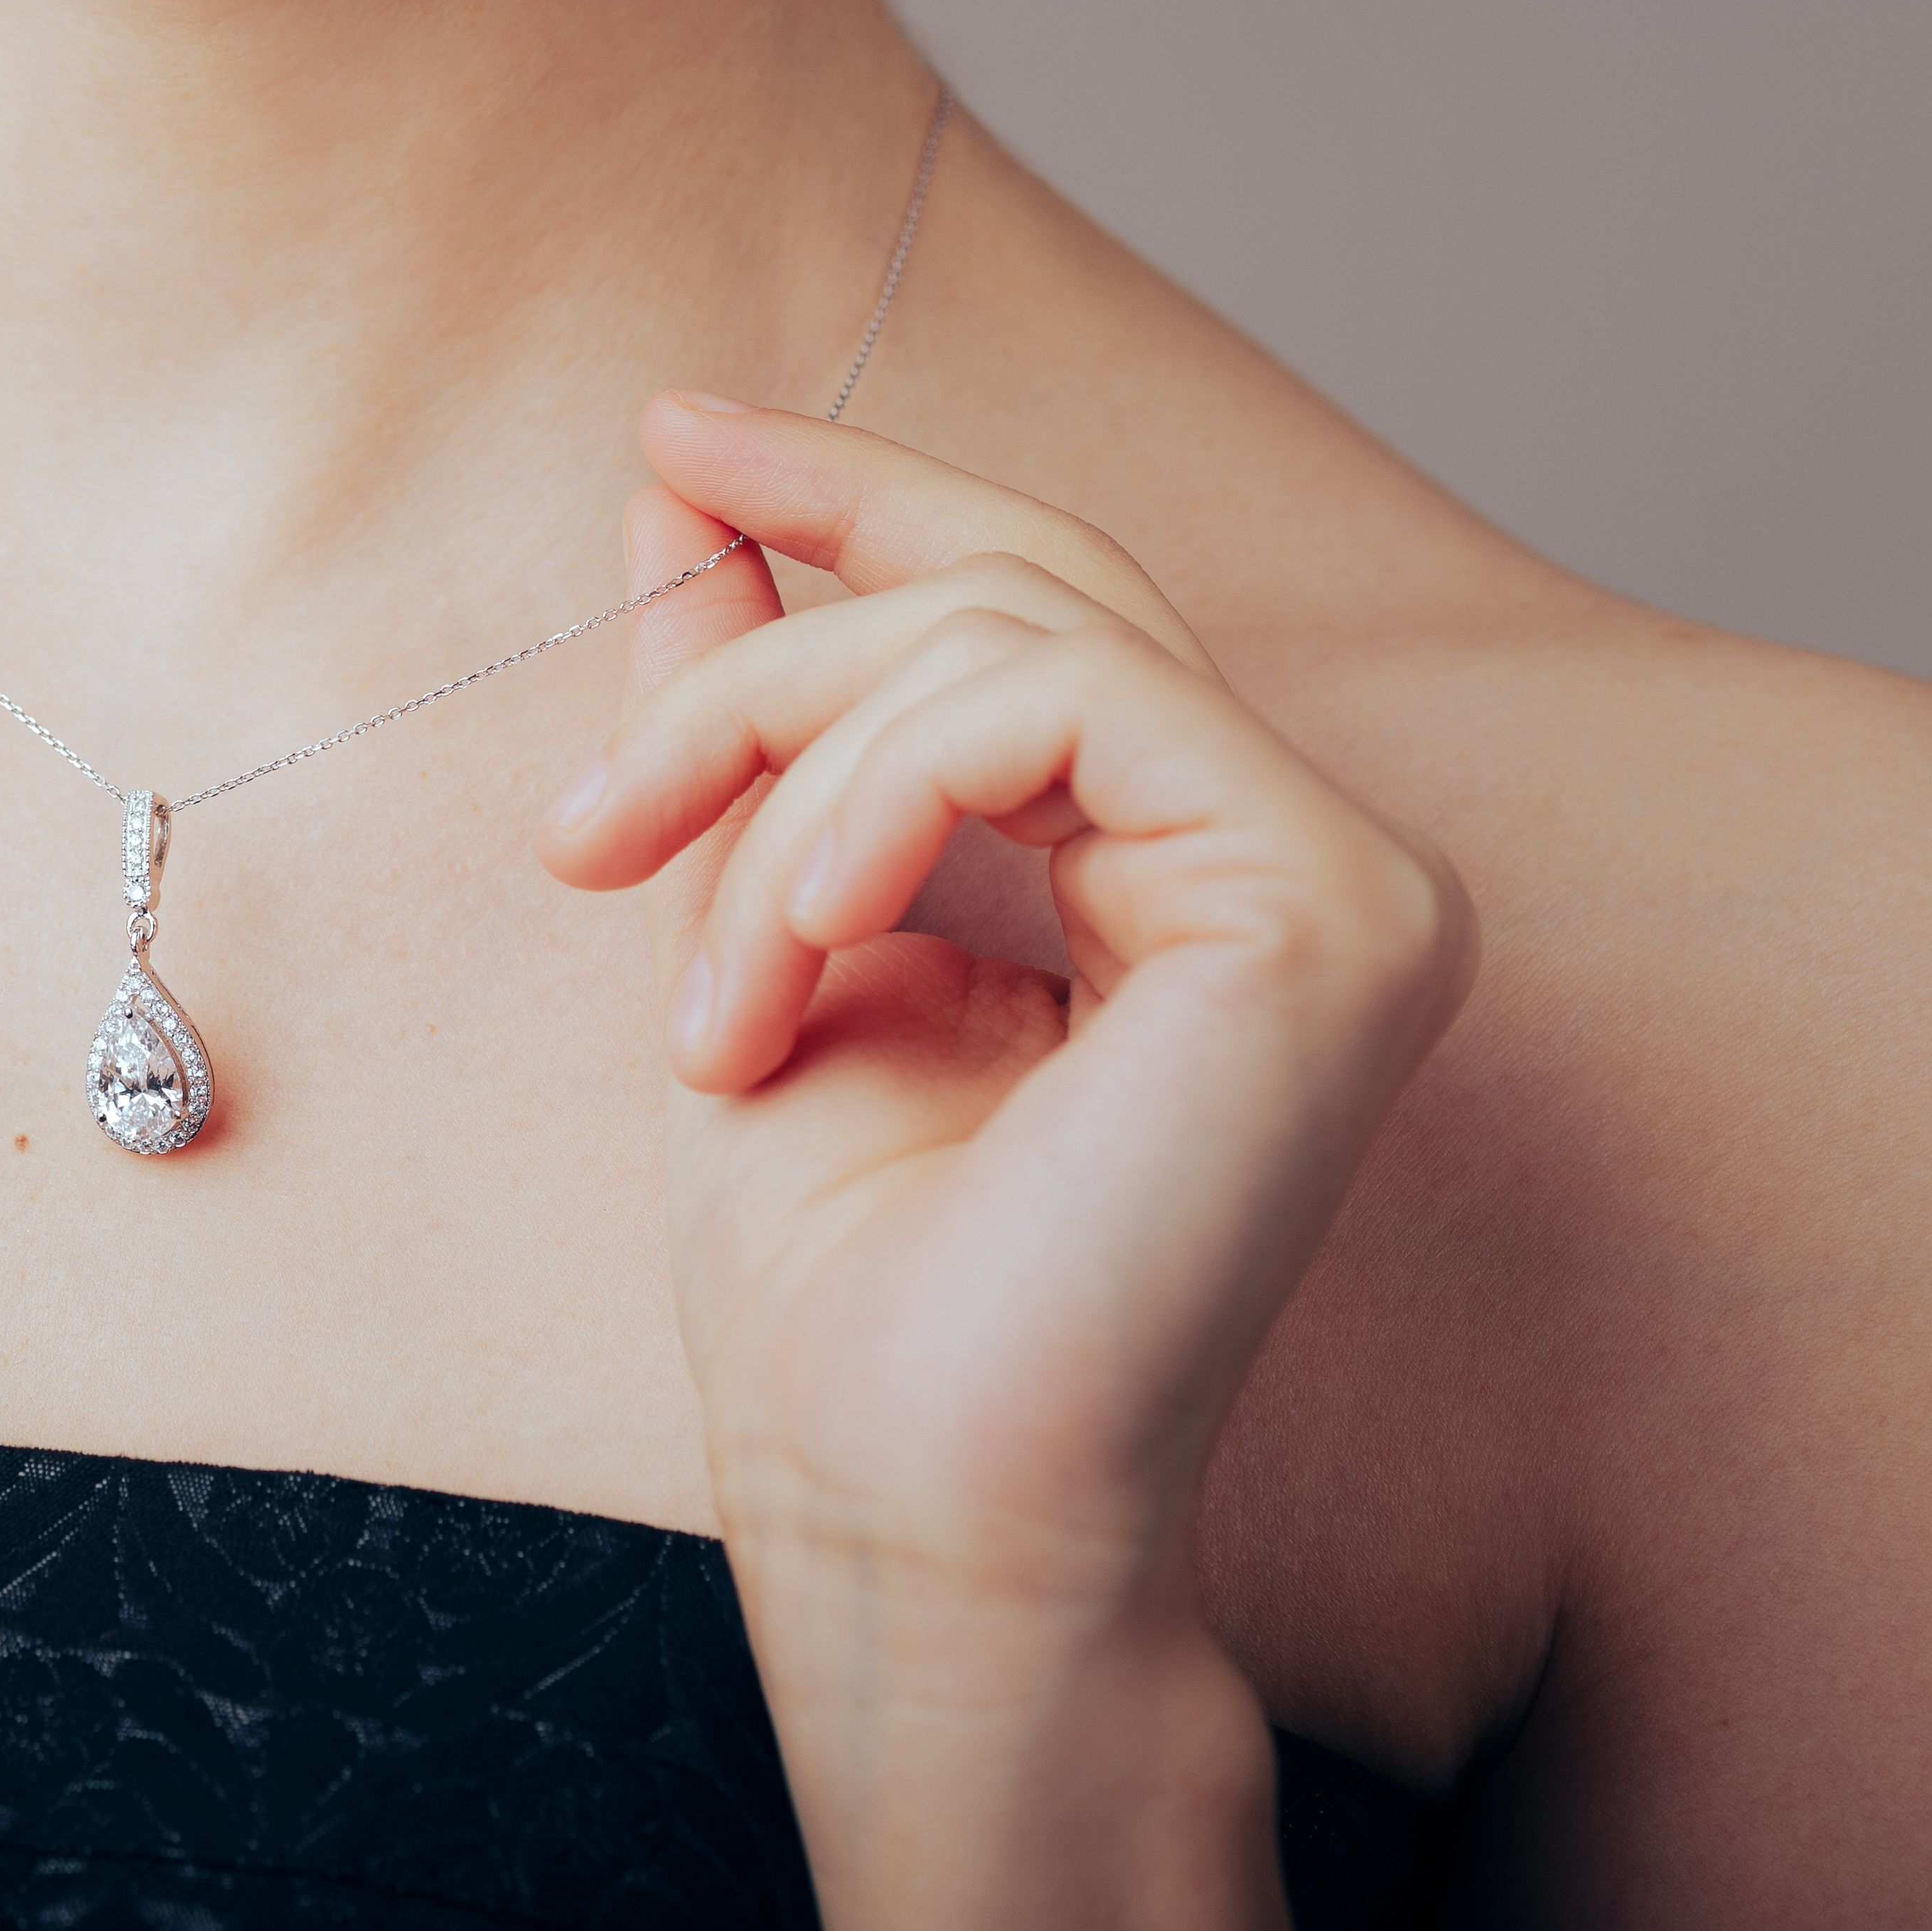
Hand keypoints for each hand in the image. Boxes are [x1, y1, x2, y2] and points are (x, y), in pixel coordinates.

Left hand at [539, 393, 1473, 1930]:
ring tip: (700, 987)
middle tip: (586, 823)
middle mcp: (1288, 859)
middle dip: (762, 656)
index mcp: (1173, 869)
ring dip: (788, 776)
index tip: (670, 434)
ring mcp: (1344, 877)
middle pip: (1021, 584)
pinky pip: (1065, 703)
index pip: (1030, 599)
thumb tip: (672, 493)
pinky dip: (881, 796)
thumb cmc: (835, 1280)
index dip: (855, 489)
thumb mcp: (749, 921)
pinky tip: (799, 940)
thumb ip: (748, 708)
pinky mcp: (1341, 909)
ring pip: (1016, 631)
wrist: (897, 1496)